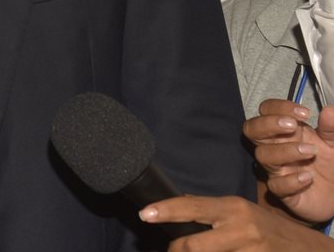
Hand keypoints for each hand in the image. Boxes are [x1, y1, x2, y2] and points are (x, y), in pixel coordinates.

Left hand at [140, 195, 333, 250]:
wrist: (305, 249)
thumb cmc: (267, 227)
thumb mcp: (240, 211)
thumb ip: (210, 210)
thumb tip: (176, 204)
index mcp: (232, 208)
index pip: (191, 207)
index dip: (166, 211)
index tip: (144, 214)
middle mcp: (240, 228)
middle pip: (192, 245)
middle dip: (176, 251)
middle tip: (171, 251)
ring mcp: (249, 251)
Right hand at [246, 99, 333, 222]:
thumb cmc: (329, 163)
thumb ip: (331, 128)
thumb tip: (329, 111)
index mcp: (285, 131)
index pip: (266, 110)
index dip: (279, 107)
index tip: (305, 113)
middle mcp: (275, 147)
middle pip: (251, 129)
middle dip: (268, 124)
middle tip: (293, 126)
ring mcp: (277, 169)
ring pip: (262, 155)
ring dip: (285, 151)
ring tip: (311, 151)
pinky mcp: (283, 192)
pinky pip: (276, 186)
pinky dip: (291, 181)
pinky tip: (309, 177)